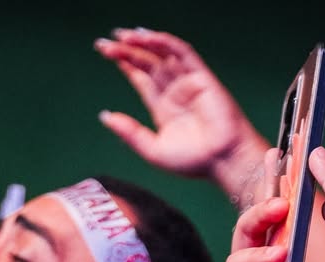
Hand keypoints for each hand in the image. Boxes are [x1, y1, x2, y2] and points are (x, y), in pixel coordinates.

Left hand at [95, 28, 265, 195]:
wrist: (221, 161)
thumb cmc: (192, 161)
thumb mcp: (152, 150)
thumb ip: (129, 132)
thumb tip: (104, 116)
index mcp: (162, 106)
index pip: (140, 77)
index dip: (124, 63)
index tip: (103, 53)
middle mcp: (173, 90)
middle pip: (147, 63)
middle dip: (126, 51)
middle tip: (104, 43)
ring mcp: (187, 81)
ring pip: (161, 54)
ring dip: (142, 43)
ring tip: (121, 36)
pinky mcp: (201, 76)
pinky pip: (182, 52)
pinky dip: (165, 42)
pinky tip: (146, 37)